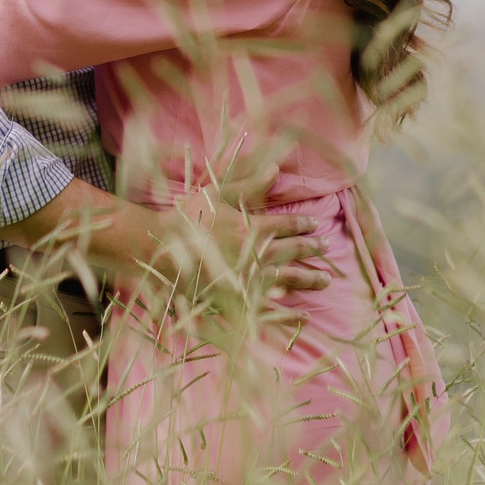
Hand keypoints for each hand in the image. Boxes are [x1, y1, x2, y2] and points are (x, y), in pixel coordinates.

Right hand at [159, 193, 330, 299]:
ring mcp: (248, 278)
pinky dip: (290, 314)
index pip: (286, 224)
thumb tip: (276, 169)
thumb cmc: (186, 218)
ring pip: (288, 278)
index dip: (303, 223)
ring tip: (326, 279)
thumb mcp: (216, 194)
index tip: (315, 224)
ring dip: (309, 277)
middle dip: (312, 248)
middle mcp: (255, 253)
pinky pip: (270, 308)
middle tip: (326, 247)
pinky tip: (305, 315)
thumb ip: (248, 183)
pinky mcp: (239, 299)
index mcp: (250, 226)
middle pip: (292, 250)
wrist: (158, 250)